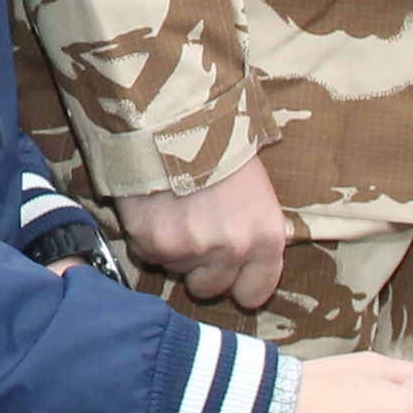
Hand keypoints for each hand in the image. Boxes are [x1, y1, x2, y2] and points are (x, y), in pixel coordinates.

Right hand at [120, 155, 289, 310]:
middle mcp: (231, 249)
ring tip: (175, 211)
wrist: (178, 118)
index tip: (230, 273)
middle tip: (195, 233)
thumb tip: (244, 264)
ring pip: (176, 271)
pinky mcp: (152, 243)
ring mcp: (190, 249)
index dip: (240, 284)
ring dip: (174, 250)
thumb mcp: (257, 192)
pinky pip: (147, 254)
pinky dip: (148, 237)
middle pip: (210, 288)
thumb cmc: (223, 148)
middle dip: (201, 268)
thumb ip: (252, 234)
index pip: (254, 293)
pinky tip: (155, 209)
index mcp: (265, 238)